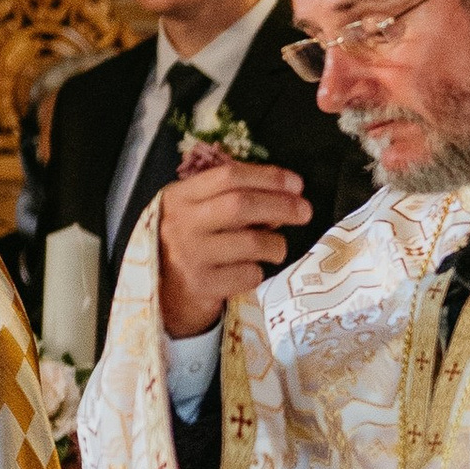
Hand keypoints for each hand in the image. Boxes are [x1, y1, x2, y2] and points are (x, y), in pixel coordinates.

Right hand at [156, 160, 308, 337]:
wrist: (164, 292)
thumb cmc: (192, 243)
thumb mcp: (200, 213)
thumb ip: (234, 200)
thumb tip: (286, 199)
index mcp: (180, 196)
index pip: (228, 176)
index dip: (268, 177)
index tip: (296, 184)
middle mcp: (181, 223)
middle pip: (241, 205)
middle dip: (281, 205)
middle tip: (305, 211)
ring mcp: (189, 255)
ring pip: (251, 242)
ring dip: (275, 244)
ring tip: (275, 248)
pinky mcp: (201, 285)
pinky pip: (248, 274)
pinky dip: (258, 272)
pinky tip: (250, 271)